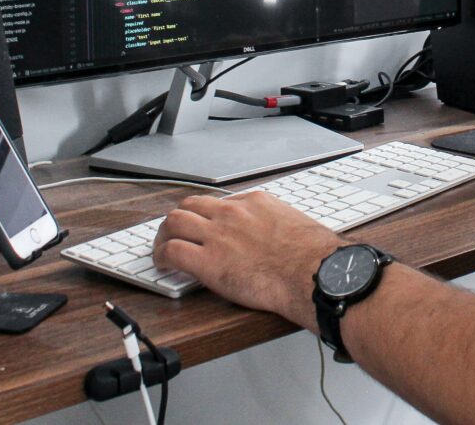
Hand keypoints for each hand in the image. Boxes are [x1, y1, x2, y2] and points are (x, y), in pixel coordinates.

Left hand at [152, 191, 343, 324]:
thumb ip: (276, 224)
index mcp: (254, 202)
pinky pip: (172, 251)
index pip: (219, 202)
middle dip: (179, 219)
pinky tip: (163, 264)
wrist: (312, 273)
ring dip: (164, 234)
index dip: (207, 216)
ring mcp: (218, 235)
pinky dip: (161, 256)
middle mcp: (232, 214)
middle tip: (175, 232)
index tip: (205, 227)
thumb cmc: (312, 256)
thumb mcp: (294, 224)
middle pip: (190, 205)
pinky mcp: (208, 262)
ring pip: (174, 222)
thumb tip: (276, 236)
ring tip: (162, 247)